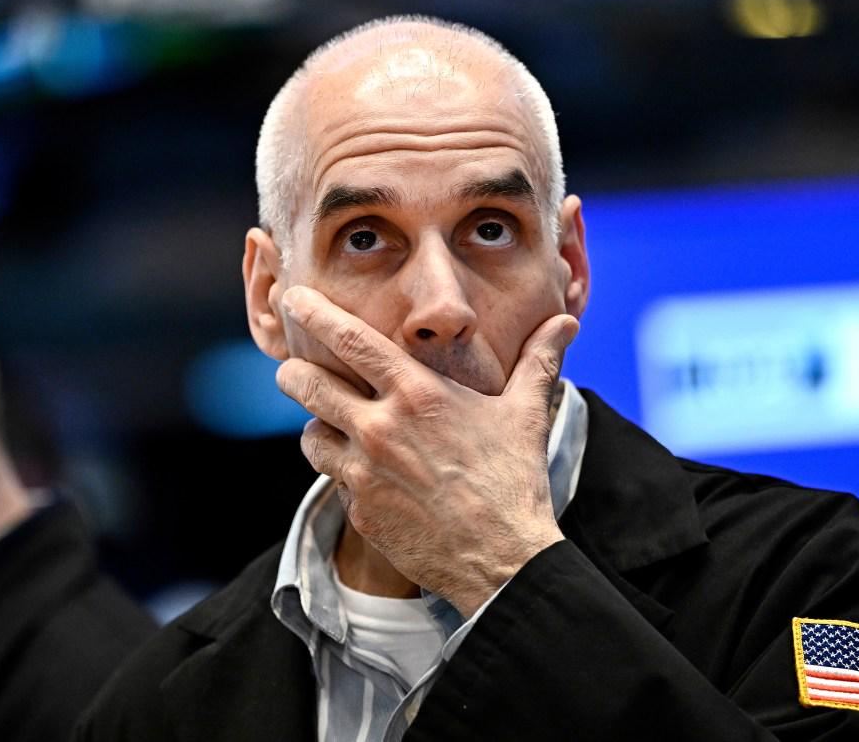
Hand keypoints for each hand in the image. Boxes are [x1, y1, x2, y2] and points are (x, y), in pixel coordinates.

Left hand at [275, 286, 578, 615]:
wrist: (502, 559)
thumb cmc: (514, 482)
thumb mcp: (526, 413)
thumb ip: (538, 360)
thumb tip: (566, 321)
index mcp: (418, 394)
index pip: (349, 340)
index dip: (315, 313)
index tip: (295, 299)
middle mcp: (380, 428)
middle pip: (307, 384)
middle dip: (293, 372)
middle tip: (293, 369)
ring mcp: (364, 472)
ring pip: (310, 434)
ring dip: (317, 426)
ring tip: (330, 425)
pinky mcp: (359, 510)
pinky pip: (333, 480)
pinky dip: (341, 471)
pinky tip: (363, 473)